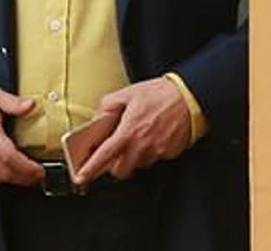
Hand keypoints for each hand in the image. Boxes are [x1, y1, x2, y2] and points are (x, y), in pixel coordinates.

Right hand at [0, 78, 43, 186]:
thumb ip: (12, 102)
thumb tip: (30, 105)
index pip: (11, 158)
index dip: (27, 168)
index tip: (39, 170)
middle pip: (4, 172)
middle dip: (24, 178)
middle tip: (36, 176)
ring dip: (11, 180)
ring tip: (24, 176)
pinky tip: (3, 172)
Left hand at [73, 77, 190, 184]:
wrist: (189, 97)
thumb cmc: (160, 93)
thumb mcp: (127, 93)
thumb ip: (107, 106)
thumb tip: (97, 119)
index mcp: (129, 130)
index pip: (105, 155)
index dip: (90, 168)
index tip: (81, 177)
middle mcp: (143, 145)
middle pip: (120, 170)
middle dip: (114, 164)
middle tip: (113, 151)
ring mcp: (157, 152)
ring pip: (137, 165)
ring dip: (132, 157)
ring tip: (136, 137)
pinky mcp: (169, 154)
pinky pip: (153, 159)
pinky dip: (148, 151)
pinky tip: (151, 135)